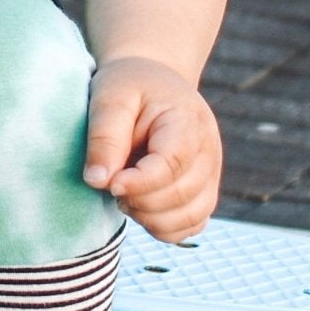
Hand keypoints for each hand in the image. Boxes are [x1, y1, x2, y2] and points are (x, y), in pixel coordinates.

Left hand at [82, 56, 220, 240]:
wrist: (153, 82)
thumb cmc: (128, 86)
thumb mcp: (110, 97)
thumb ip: (104, 136)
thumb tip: (98, 181)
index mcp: (188, 121)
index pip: (171, 165)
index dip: (138, 183)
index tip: (109, 183)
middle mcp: (208, 151)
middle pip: (180, 196)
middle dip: (138, 200)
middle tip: (112, 183)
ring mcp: (211, 174)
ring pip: (189, 218)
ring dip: (149, 217)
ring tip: (124, 194)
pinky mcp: (204, 192)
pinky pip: (191, 226)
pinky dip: (163, 227)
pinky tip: (139, 206)